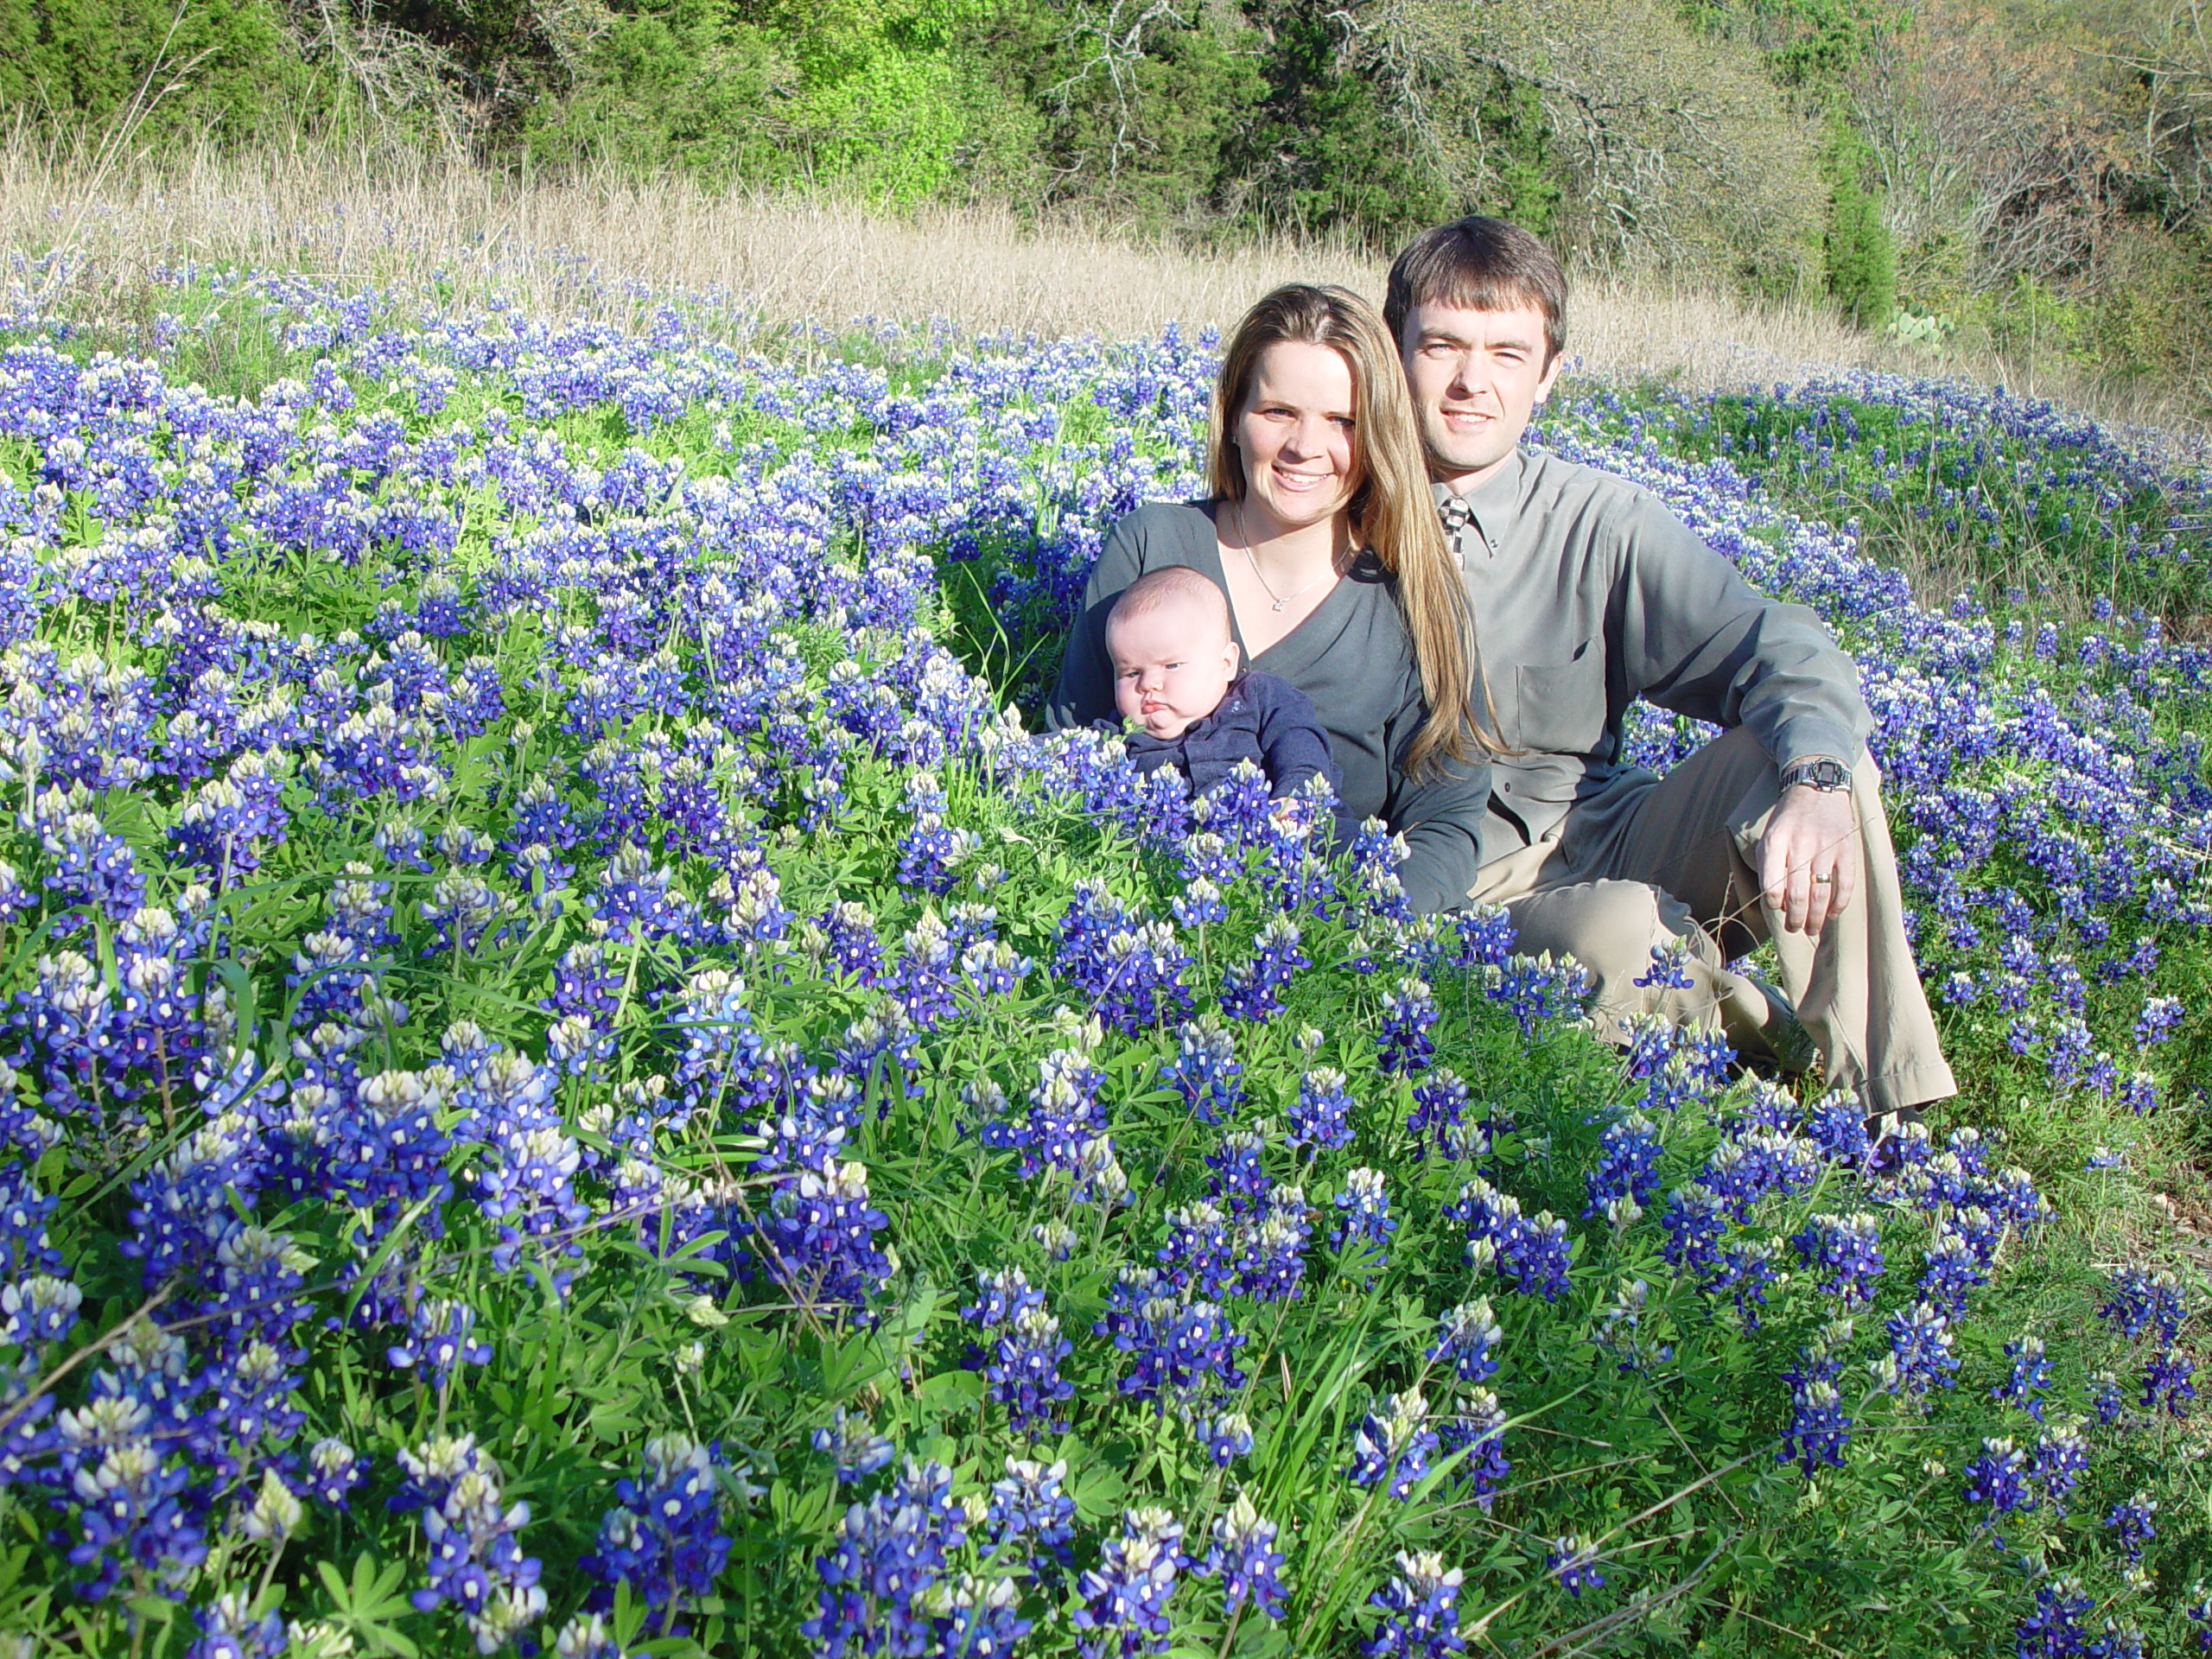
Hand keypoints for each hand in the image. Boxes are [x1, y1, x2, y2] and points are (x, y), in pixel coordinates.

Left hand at [1758, 782, 1858, 937]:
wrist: (1816, 789)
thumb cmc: (1788, 820)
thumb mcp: (1769, 837)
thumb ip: (1769, 868)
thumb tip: (1778, 903)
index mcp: (1775, 843)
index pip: (1771, 886)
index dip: (1774, 904)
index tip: (1778, 909)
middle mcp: (1800, 845)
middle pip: (1797, 895)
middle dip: (1796, 919)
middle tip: (1795, 929)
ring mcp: (1826, 847)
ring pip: (1821, 894)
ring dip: (1816, 918)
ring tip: (1811, 929)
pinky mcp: (1846, 849)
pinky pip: (1845, 884)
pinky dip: (1839, 904)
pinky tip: (1832, 914)